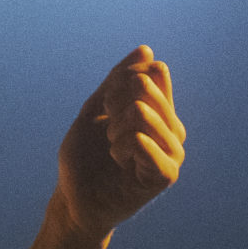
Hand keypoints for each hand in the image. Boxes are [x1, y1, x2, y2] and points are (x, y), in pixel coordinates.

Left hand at [55, 46, 184, 240]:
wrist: (74, 199)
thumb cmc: (84, 157)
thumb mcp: (95, 109)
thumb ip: (117, 80)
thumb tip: (145, 49)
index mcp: (160, 111)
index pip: (155, 72)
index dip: (122, 81)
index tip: (107, 105)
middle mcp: (173, 129)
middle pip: (145, 88)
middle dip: (113, 106)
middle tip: (108, 133)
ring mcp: (173, 152)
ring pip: (142, 113)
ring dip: (115, 130)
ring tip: (113, 149)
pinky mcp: (166, 175)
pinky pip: (144, 141)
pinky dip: (122, 146)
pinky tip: (119, 161)